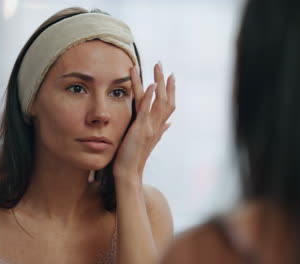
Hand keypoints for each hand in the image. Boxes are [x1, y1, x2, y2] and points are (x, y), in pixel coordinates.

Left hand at [112, 62, 175, 185]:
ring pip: (158, 100)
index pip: (167, 105)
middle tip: (162, 64)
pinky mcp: (141, 129)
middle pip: (166, 99)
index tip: (171, 76)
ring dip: (158, 82)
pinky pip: (147, 109)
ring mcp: (150, 126)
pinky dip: (150, 96)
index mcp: (157, 126)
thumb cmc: (134, 157)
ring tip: (156, 67)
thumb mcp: (147, 141)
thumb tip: (169, 123)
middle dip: (165, 81)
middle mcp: (156, 125)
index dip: (171, 90)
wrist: (129, 172)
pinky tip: (152, 84)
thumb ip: (159, 130)